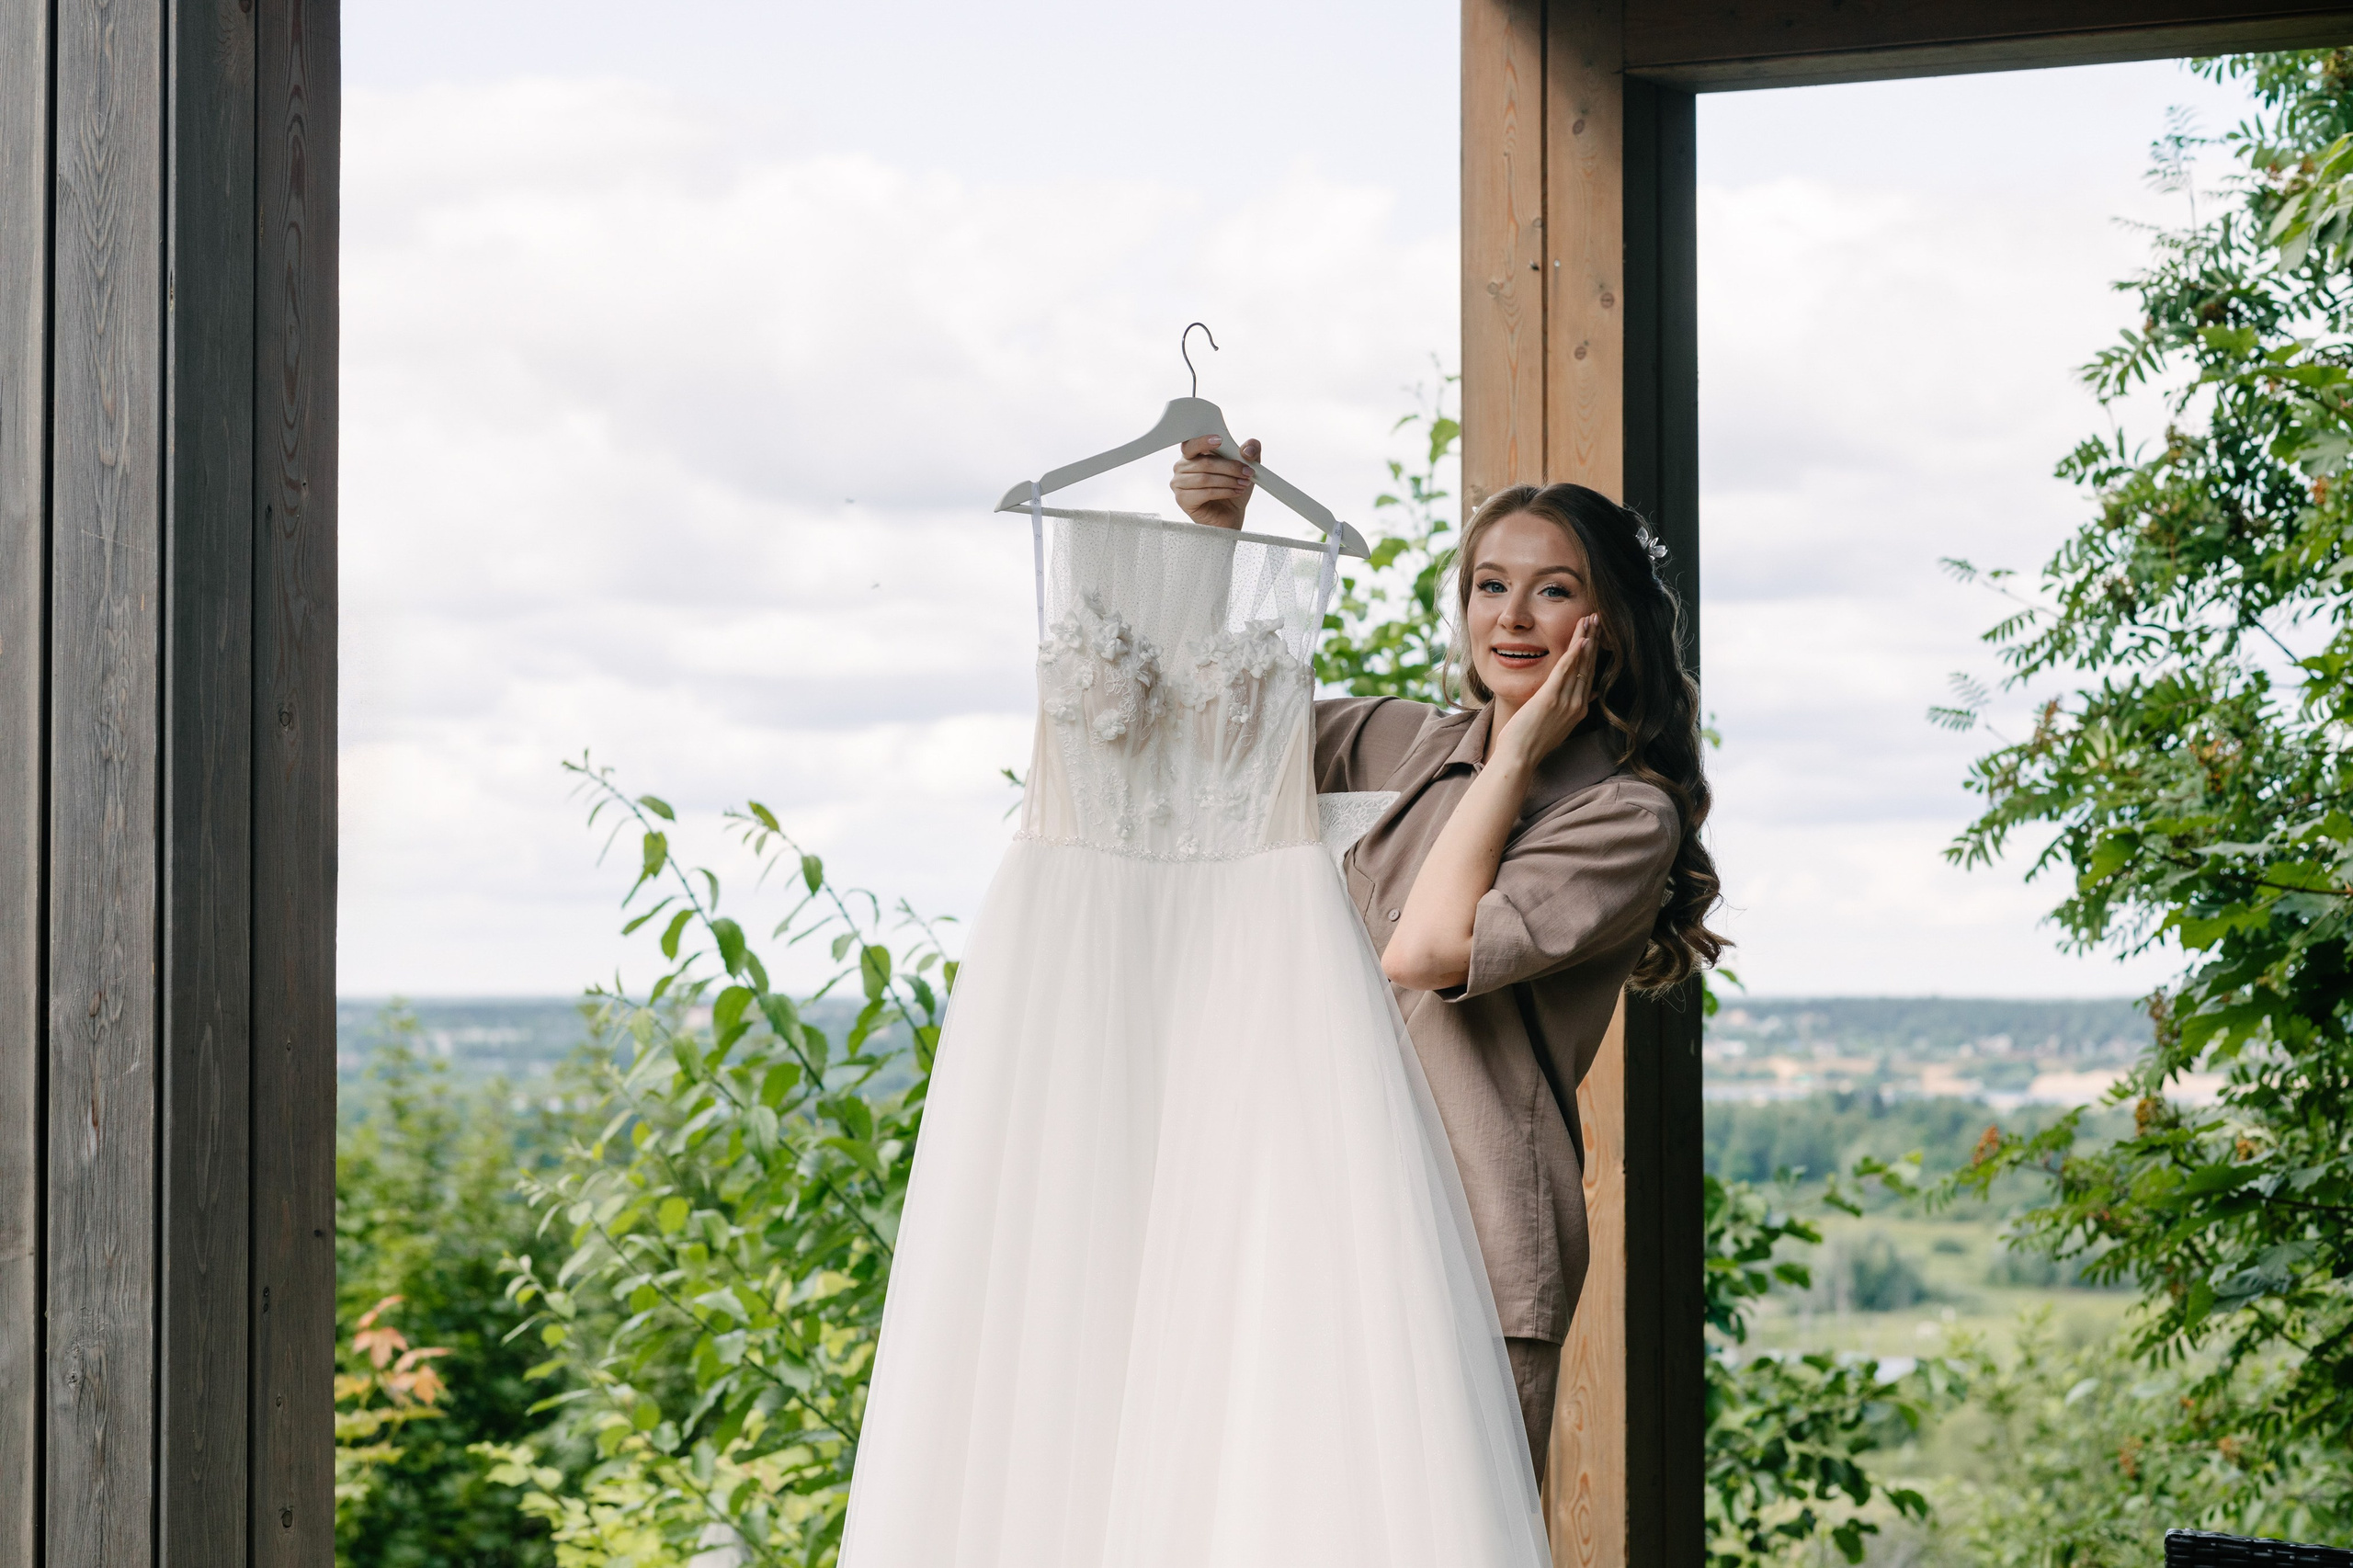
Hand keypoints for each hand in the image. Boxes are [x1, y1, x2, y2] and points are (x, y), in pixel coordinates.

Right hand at [1170, 435, 1259, 529]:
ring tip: (1243, 484)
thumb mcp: (1246, 465)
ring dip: (1228, 480)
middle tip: (1247, 471)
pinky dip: (1224, 492)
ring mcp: (1179, 484)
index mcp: (1192, 454)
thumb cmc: (1232, 488)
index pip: (1191, 444)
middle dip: (1230, 467)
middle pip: (1204, 463)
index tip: (1220, 440)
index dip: (1203, 441)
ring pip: (1205, 478)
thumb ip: (1250, 450)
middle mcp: (1182, 467)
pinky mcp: (1183, 499)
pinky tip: (1235, 492)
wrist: (1230, 514)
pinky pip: (1205, 493)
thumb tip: (1246, 450)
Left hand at [1493, 614, 1598, 770]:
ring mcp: (1566, 701)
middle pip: (1589, 665)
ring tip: (1590, 619)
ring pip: (1580, 664)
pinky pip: (1566, 671)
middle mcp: (1577, 704)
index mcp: (1579, 709)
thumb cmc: (1533, 741)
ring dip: (1586, 639)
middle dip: (1594, 639)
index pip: (1590, 674)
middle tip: (1598, 618)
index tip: (1596, 634)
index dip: (1594, 653)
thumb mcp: (1560, 724)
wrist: (1519, 757)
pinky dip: (1574, 654)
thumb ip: (1573, 708)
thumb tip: (1589, 693)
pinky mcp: (1550, 698)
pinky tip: (1582, 639)